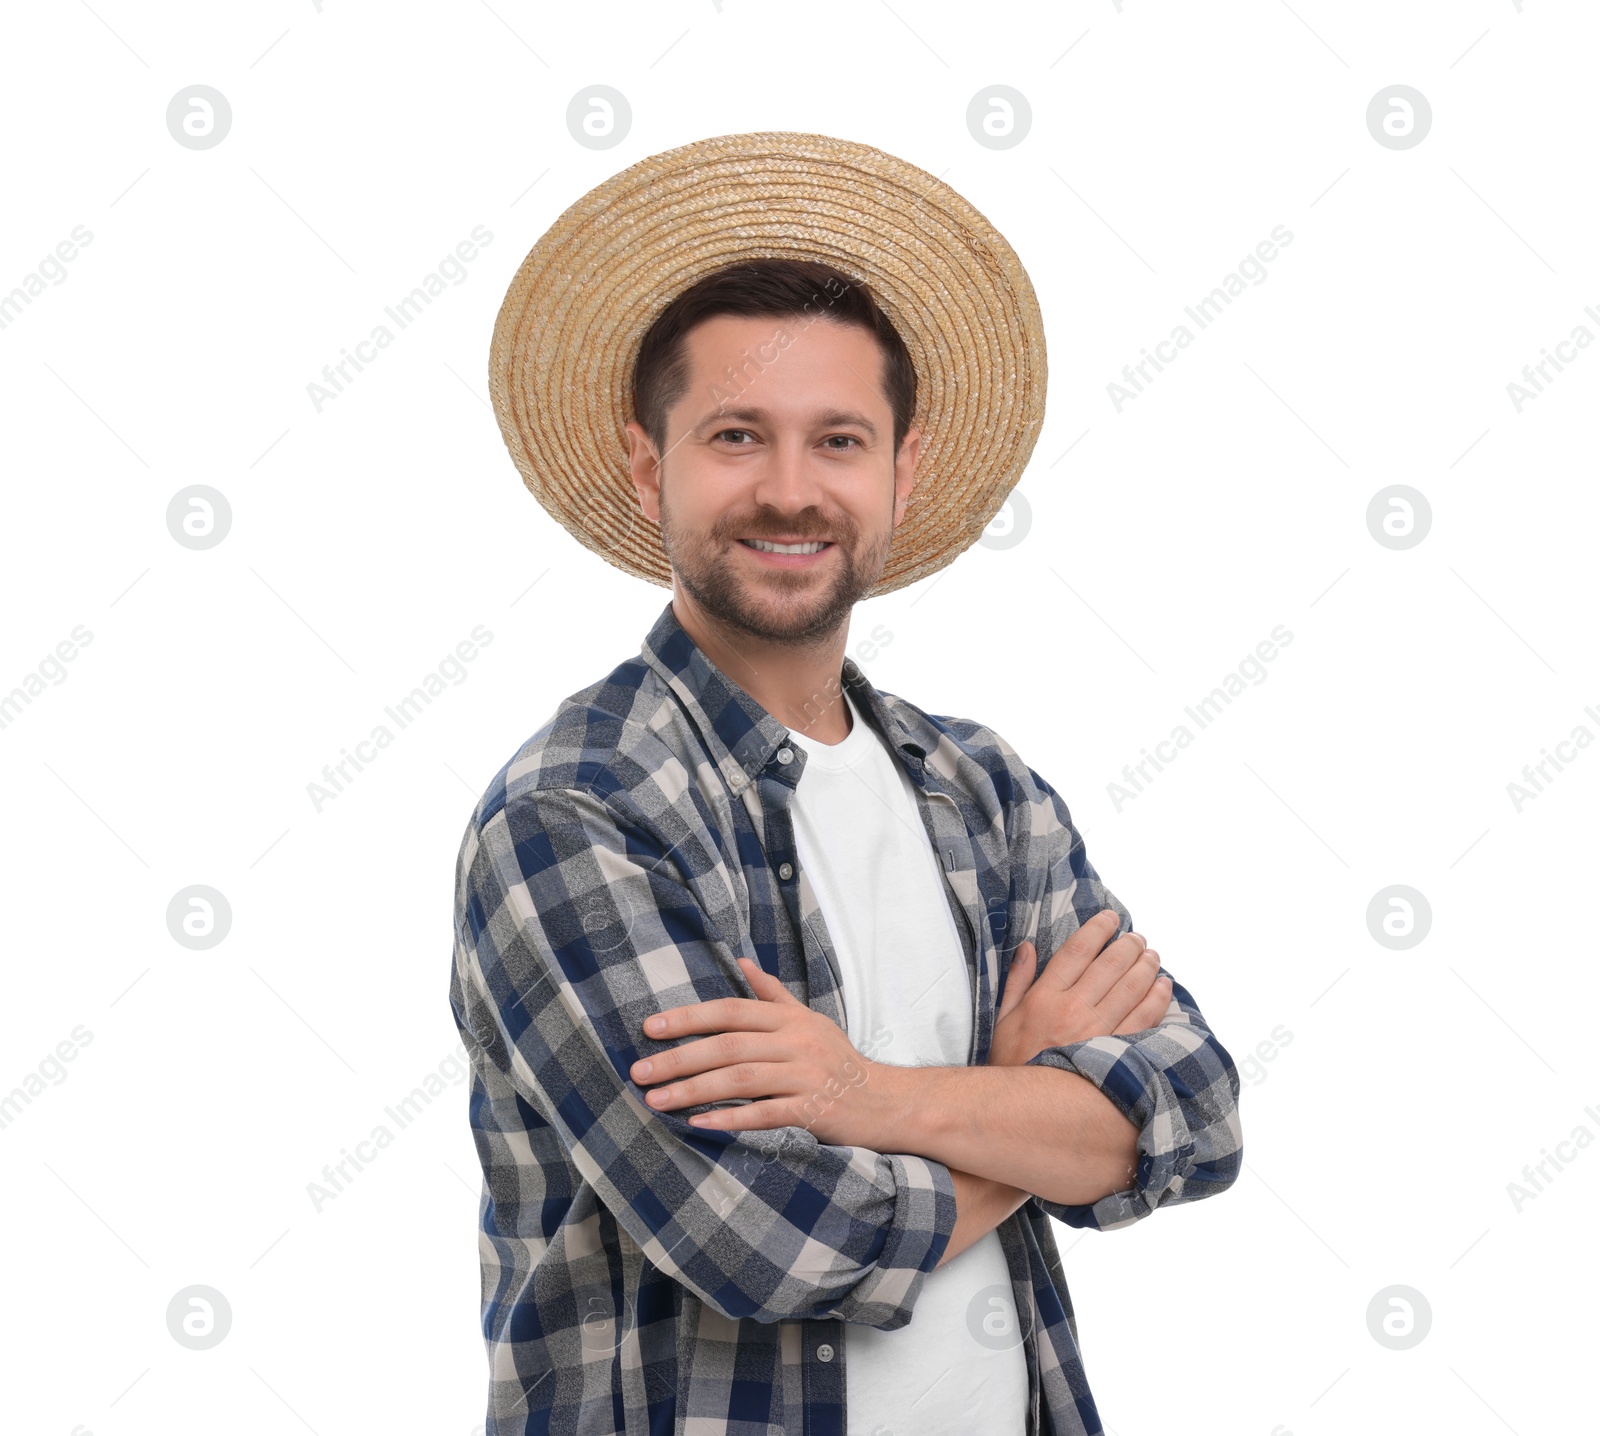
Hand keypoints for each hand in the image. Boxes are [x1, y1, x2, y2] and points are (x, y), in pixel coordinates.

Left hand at [629, 958, 889, 1145]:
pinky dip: (731, 1118)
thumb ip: (773, 995)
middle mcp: (797, 1042)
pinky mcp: (814, 1110)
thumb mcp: (809, 1021)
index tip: (649, 1028)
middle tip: (639, 1072)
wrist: (888, 1101)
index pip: (731, 1011)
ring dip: (694, 1090)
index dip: (688, 1018)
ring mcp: (806, 1076)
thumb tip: (743, 963)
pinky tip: (700, 1124)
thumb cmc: (840, 1061)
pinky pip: (766, 1114)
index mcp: (790, 1019)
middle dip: (679, 1058)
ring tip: (657, 1101)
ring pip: (741, 1079)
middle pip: (729, 1045)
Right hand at [989, 910, 1170, 1066]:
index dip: (1097, 930)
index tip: (1110, 918)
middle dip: (1128, 945)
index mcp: (1044, 997)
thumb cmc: (1012, 1063)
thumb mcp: (1003, 1018)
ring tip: (1152, 954)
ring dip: (1146, 965)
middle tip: (1137, 937)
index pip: (1077, 951)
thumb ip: (1017, 980)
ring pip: (1130, 988)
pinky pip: (1143, 1019)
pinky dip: (1157, 998)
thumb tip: (1027, 947)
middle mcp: (1071, 1010)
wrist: (1022, 1110)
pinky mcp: (1113, 1053)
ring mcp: (1095, 1032)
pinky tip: (1163, 985)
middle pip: (1109, 965)